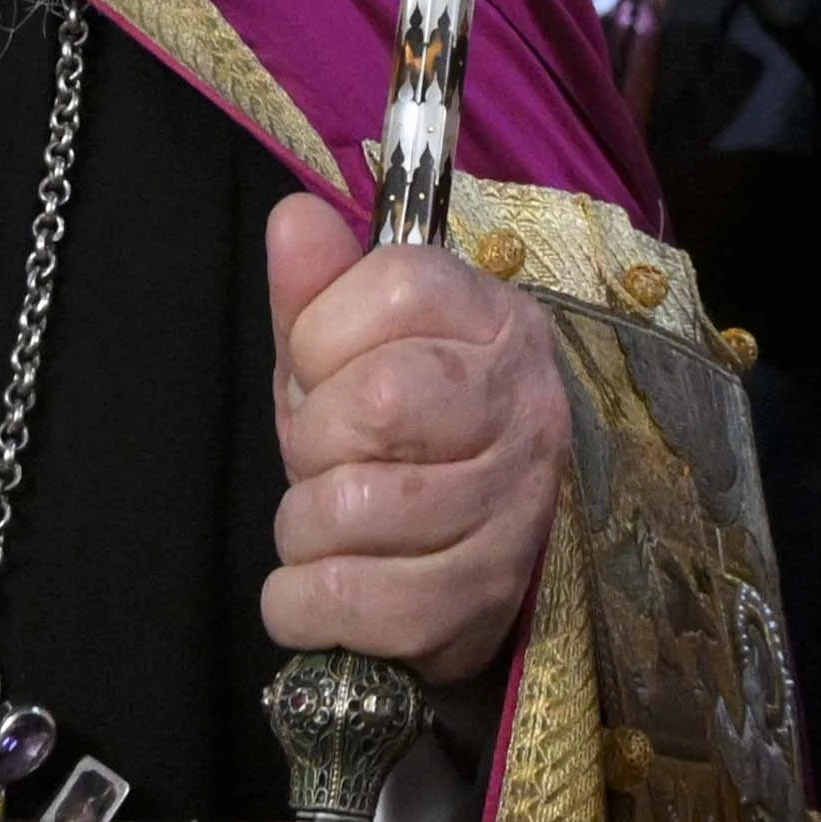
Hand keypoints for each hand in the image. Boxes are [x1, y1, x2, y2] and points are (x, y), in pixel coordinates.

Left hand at [257, 194, 570, 681]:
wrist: (455, 569)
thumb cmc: (394, 445)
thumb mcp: (347, 355)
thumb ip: (318, 289)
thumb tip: (294, 218)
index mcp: (497, 323)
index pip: (397, 284)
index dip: (323, 329)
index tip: (321, 367)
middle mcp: (526, 408)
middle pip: (377, 399)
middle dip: (313, 437)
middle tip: (324, 458)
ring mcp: (515, 511)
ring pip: (357, 504)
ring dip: (302, 525)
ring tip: (322, 526)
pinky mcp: (482, 602)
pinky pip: (354, 597)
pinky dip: (301, 600)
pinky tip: (317, 585)